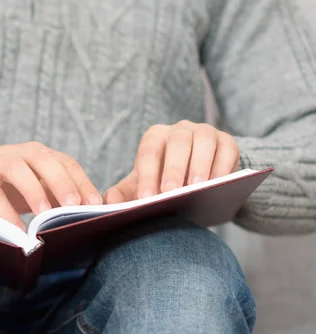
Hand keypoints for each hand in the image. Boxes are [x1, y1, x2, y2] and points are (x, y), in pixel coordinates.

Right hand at [0, 142, 102, 229]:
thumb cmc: (1, 185)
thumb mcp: (31, 188)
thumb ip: (54, 196)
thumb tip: (86, 215)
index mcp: (36, 155)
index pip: (65, 162)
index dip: (82, 181)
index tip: (95, 204)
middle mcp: (17, 153)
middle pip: (43, 160)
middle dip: (61, 182)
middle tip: (74, 205)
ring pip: (17, 168)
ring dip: (33, 190)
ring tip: (45, 214)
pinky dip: (3, 210)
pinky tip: (15, 228)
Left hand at [104, 121, 239, 203]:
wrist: (197, 180)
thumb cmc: (163, 183)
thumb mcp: (142, 187)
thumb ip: (122, 195)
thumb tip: (106, 203)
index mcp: (154, 137)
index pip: (148, 153)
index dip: (147, 176)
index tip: (146, 199)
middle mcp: (179, 130)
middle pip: (176, 144)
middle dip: (173, 169)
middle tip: (171, 193)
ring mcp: (205, 132)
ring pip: (202, 142)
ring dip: (199, 165)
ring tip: (196, 188)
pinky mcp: (227, 141)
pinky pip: (226, 149)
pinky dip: (222, 165)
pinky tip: (218, 184)